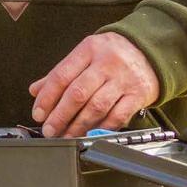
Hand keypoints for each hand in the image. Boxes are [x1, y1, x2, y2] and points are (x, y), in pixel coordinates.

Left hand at [29, 33, 159, 137]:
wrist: (149, 50)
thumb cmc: (112, 53)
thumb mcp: (85, 54)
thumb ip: (61, 72)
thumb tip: (36, 90)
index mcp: (89, 49)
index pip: (62, 75)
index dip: (47, 97)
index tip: (38, 113)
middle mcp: (106, 63)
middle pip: (78, 93)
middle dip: (60, 115)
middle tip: (49, 130)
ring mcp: (123, 79)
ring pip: (96, 107)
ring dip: (78, 126)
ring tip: (66, 136)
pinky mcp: (137, 95)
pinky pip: (117, 116)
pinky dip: (101, 128)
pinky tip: (89, 135)